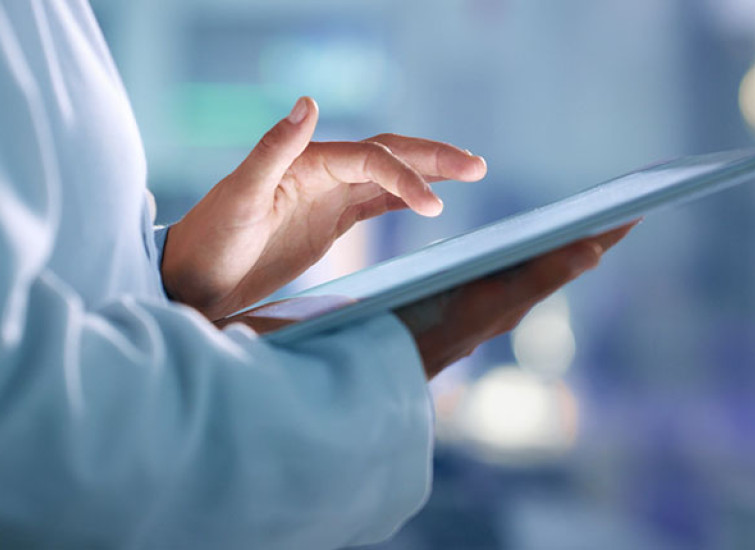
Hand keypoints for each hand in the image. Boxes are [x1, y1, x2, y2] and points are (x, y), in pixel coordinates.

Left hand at [162, 97, 486, 319]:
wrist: (194, 279)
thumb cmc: (210, 241)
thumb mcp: (239, 198)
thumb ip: (273, 150)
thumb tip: (308, 101)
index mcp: (305, 163)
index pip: (370, 159)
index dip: (405, 177)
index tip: (434, 207)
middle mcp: (321, 172)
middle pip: (389, 155)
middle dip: (434, 158)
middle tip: (478, 165)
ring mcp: (328, 196)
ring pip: (388, 176)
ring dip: (427, 174)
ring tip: (469, 172)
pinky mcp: (330, 222)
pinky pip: (376, 202)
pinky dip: (406, 197)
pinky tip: (429, 200)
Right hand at [396, 223, 636, 379]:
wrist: (396, 354)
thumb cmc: (442, 329)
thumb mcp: (493, 301)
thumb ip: (540, 278)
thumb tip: (595, 252)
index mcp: (531, 290)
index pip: (582, 253)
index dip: (612, 230)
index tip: (643, 203)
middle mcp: (519, 294)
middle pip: (566, 255)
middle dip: (597, 230)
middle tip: (625, 203)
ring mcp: (496, 296)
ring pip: (541, 262)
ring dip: (566, 237)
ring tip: (588, 218)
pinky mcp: (474, 296)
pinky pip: (512, 266)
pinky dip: (529, 247)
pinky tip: (525, 242)